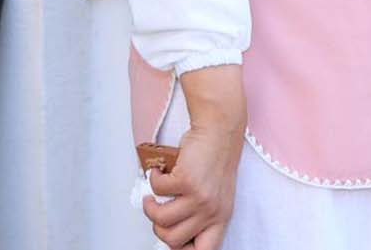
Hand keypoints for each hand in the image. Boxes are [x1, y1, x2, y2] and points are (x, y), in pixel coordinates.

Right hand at [142, 121, 243, 248]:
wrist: (219, 131)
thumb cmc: (215, 160)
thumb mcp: (216, 195)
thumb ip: (201, 215)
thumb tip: (173, 232)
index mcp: (220, 218)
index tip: (173, 243)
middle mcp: (212, 211)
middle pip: (173, 240)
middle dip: (158, 227)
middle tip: (158, 211)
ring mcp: (199, 197)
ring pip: (161, 219)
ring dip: (150, 206)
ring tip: (153, 195)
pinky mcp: (186, 181)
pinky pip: (157, 191)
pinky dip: (153, 180)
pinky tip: (160, 172)